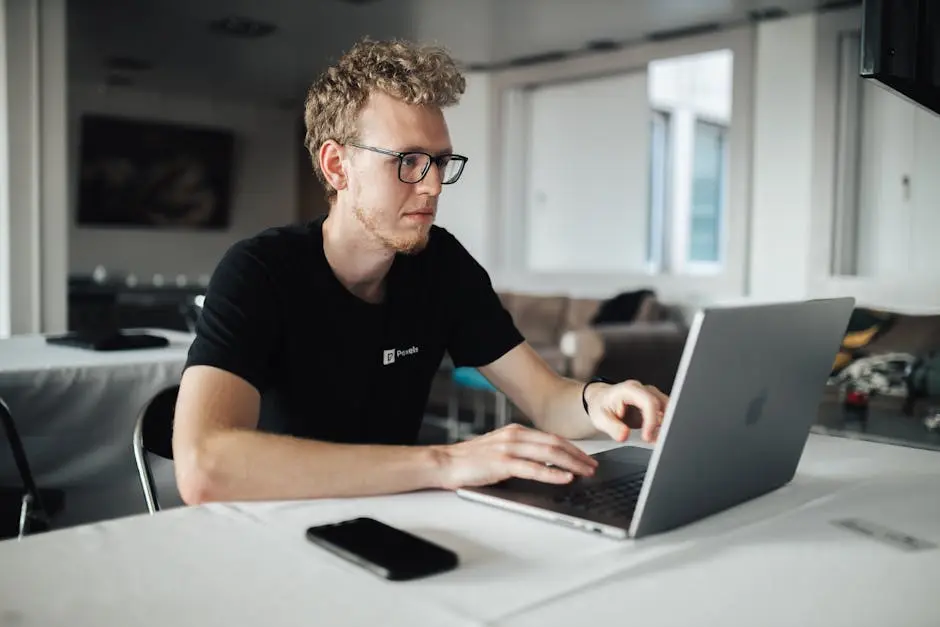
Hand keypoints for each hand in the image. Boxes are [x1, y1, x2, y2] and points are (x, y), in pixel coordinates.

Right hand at [434, 424, 598, 489]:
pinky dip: (552, 473)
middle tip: (593, 467)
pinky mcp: (502, 463)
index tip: (587, 458)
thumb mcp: (500, 450)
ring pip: (549, 453)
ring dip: (571, 464)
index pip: (552, 437)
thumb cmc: (472, 461)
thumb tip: (546, 464)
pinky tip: (565, 478)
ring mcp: (509, 448)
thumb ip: (521, 453)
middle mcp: (515, 436)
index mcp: (516, 431)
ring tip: (586, 473)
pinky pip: (533, 468)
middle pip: (555, 443)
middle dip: (578, 456)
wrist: (446, 463)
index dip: (573, 448)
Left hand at [585, 379, 668, 442]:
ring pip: (668, 409)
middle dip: (662, 425)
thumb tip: (624, 435)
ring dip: (664, 426)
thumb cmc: (601, 405)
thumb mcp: (600, 418)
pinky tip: (655, 437)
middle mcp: (643, 390)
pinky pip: (665, 414)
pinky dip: (663, 426)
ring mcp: (650, 396)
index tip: (647, 437)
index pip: (648, 402)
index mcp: (629, 389)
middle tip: (655, 441)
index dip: (651, 420)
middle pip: (662, 404)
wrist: (601, 400)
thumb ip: (611, 427)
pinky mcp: (654, 404)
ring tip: (654, 440)